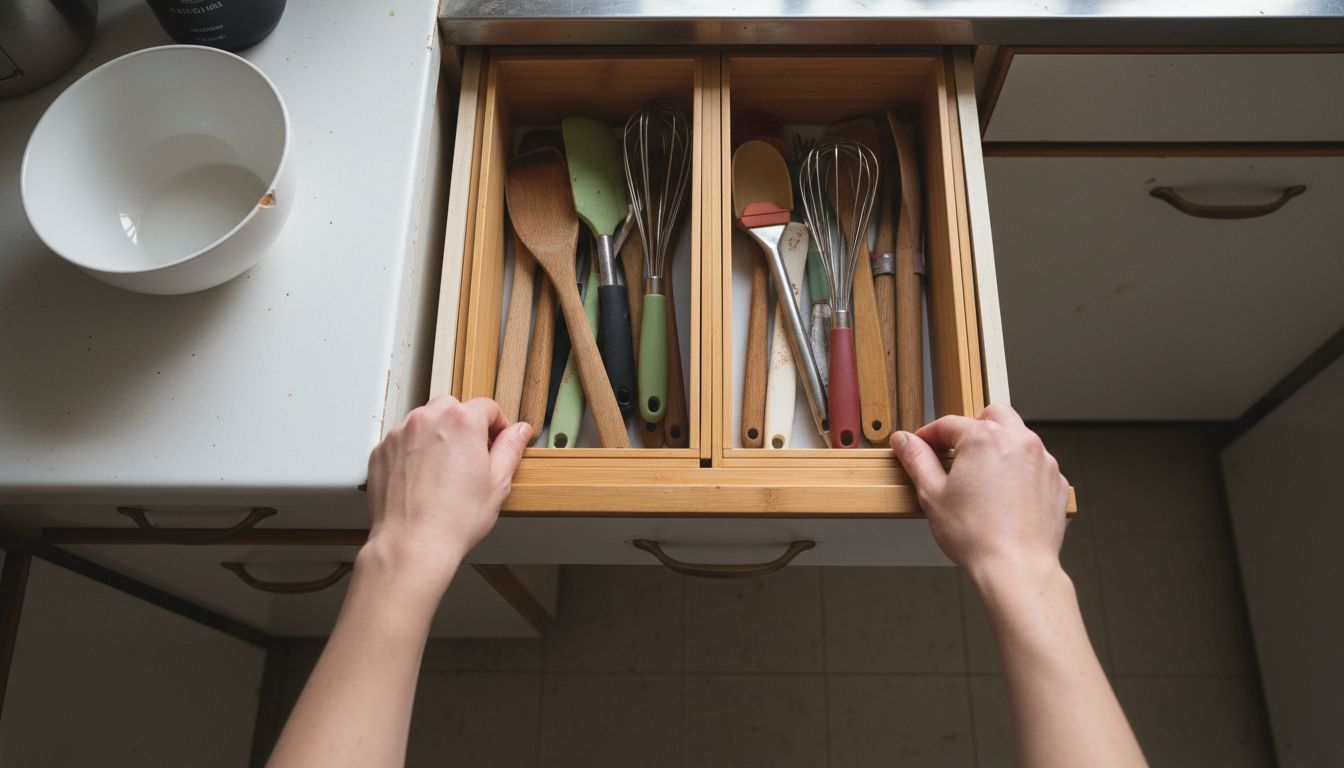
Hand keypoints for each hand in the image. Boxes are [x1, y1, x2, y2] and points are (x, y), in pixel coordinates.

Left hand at [362, 396, 530, 594]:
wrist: (411, 545)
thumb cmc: (455, 519)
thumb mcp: (497, 483)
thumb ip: (510, 448)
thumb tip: (519, 431)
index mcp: (462, 422)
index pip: (487, 407)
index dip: (498, 425)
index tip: (498, 442)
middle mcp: (427, 419)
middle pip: (453, 408)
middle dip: (465, 425)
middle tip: (472, 456)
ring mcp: (400, 434)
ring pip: (425, 422)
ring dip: (437, 436)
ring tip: (445, 471)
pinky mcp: (381, 452)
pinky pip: (402, 441)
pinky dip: (413, 452)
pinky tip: (423, 479)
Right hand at [890, 404, 1068, 583]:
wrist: (1016, 569)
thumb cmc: (976, 536)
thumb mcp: (932, 495)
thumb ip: (917, 460)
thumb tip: (904, 440)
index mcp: (985, 438)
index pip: (949, 424)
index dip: (929, 435)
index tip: (921, 447)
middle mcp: (1019, 441)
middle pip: (993, 415)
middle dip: (972, 427)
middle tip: (957, 453)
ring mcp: (1043, 461)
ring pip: (1018, 437)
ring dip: (999, 447)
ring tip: (981, 478)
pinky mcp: (1056, 481)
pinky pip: (1035, 463)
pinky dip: (1019, 470)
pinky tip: (1004, 496)